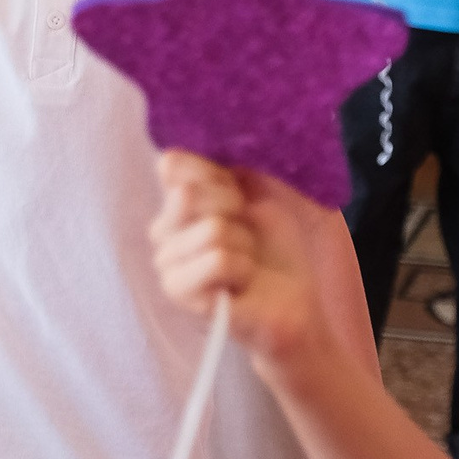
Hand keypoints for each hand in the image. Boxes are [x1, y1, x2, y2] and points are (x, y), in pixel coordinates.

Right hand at [149, 152, 328, 361]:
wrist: (295, 304)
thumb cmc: (275, 250)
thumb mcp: (252, 195)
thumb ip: (217, 170)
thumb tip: (172, 154)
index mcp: (174, 206)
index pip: (173, 165)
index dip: (216, 175)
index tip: (239, 197)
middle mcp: (162, 234)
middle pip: (188, 193)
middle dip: (234, 209)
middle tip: (248, 234)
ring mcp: (167, 265)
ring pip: (211, 229)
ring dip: (244, 245)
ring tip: (247, 263)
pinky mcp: (181, 294)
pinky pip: (218, 260)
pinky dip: (243, 268)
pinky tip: (242, 284)